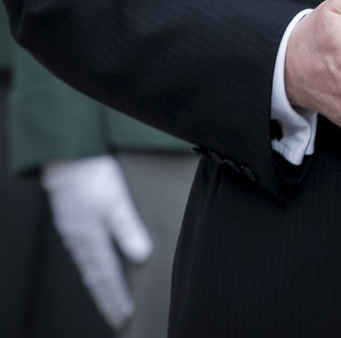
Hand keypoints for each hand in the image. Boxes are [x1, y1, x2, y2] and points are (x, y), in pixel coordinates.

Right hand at [41, 155, 152, 329]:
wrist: (67, 155)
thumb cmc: (93, 174)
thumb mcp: (117, 200)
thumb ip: (128, 228)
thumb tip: (142, 256)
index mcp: (92, 238)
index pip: (107, 275)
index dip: (116, 295)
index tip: (124, 313)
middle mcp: (80, 239)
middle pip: (94, 275)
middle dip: (106, 296)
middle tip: (116, 316)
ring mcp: (73, 230)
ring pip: (86, 264)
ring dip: (98, 283)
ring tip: (106, 297)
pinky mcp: (71, 219)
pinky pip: (81, 251)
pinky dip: (89, 265)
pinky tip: (92, 263)